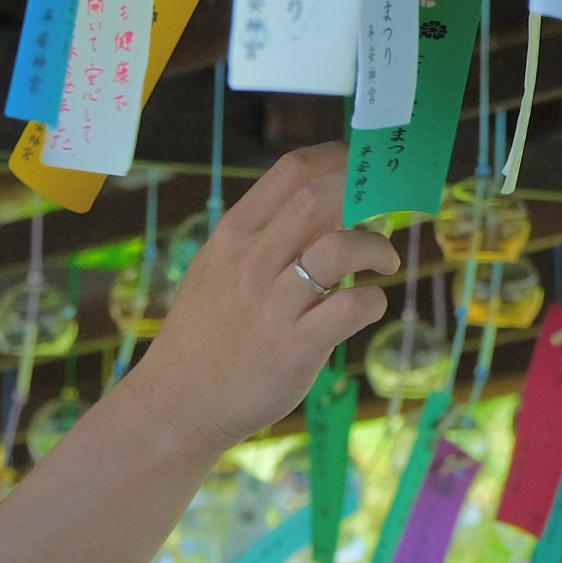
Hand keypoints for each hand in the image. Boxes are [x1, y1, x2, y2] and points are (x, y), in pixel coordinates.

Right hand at [137, 146, 397, 451]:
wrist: (177, 402)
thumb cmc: (203, 336)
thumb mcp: (216, 270)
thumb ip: (260, 238)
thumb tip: (320, 207)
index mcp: (232, 234)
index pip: (291, 170)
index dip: (337, 160)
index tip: (360, 170)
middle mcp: (251, 261)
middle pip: (320, 197)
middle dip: (365, 195)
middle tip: (384, 211)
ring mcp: (273, 304)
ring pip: (341, 247)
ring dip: (376, 246)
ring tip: (384, 261)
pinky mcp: (296, 346)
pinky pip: (353, 307)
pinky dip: (375, 300)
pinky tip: (368, 306)